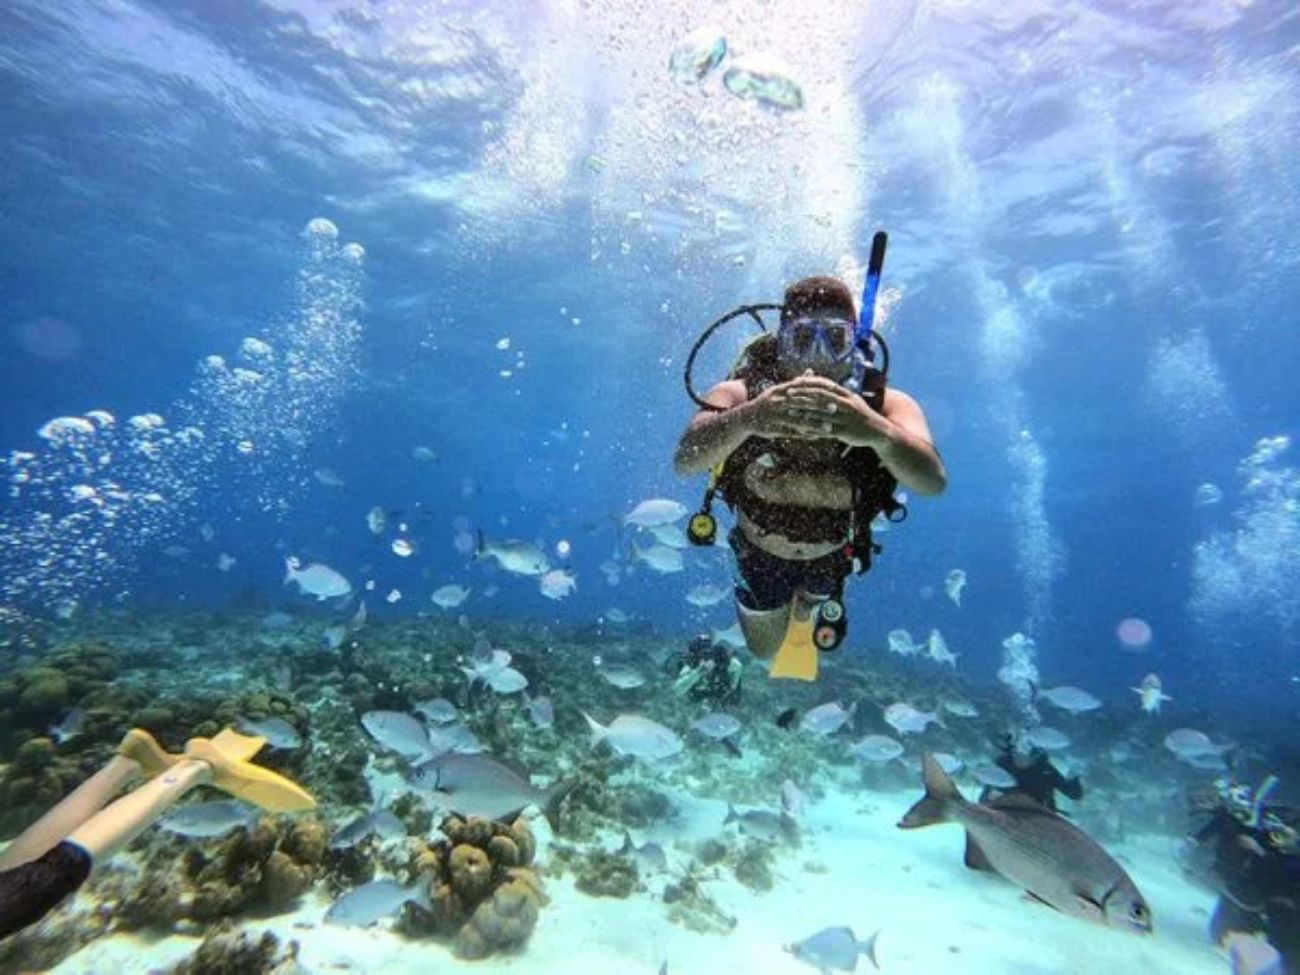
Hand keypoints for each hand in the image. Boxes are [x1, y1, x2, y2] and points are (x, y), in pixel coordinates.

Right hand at [738, 381, 828, 440]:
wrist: (745, 418)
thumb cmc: (767, 402)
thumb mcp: (779, 390)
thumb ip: (796, 383)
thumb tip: (811, 371)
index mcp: (779, 390)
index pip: (801, 387)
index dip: (817, 388)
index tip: (832, 390)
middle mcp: (776, 402)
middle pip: (800, 403)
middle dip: (818, 406)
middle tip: (834, 408)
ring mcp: (773, 416)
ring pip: (797, 420)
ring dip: (814, 425)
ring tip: (829, 427)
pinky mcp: (772, 429)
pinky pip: (791, 433)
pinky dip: (804, 435)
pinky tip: (817, 437)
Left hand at [777, 373, 891, 447]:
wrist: (879, 432)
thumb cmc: (860, 415)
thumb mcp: (851, 400)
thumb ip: (836, 393)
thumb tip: (822, 384)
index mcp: (846, 394)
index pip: (825, 384)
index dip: (809, 382)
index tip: (795, 381)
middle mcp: (846, 403)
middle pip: (821, 396)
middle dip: (803, 394)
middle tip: (787, 393)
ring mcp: (846, 418)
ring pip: (821, 413)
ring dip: (804, 411)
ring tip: (789, 410)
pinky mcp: (844, 431)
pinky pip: (824, 429)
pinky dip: (812, 428)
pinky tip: (800, 429)